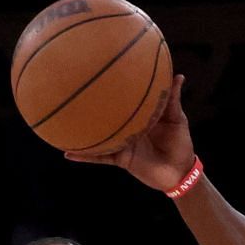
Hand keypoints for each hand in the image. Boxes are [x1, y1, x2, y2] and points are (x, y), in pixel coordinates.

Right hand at [67, 75, 195, 188]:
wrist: (179, 172)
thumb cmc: (180, 143)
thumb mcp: (176, 118)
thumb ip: (172, 100)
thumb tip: (178, 76)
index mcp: (139, 114)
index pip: (125, 99)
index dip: (114, 88)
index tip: (102, 73)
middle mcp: (127, 127)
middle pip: (106, 116)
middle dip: (91, 107)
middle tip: (73, 92)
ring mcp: (122, 143)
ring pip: (99, 136)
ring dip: (82, 132)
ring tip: (63, 123)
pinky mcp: (120, 159)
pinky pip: (100, 157)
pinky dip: (85, 156)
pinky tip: (69, 153)